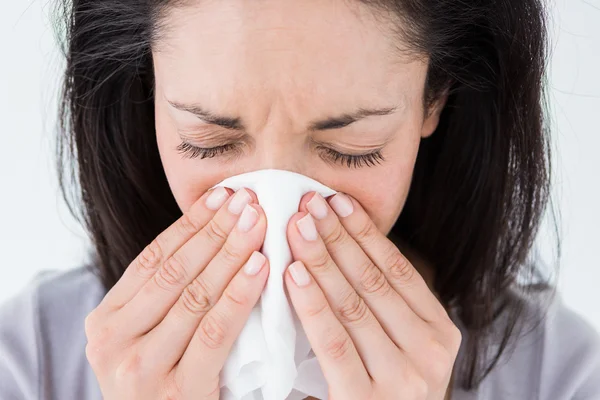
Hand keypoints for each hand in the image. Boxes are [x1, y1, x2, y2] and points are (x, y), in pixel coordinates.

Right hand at [84, 187, 269, 398]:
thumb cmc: (164, 383)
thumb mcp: (150, 337)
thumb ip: (168, 298)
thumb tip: (215, 233)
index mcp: (106, 320)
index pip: (154, 258)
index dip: (191, 223)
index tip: (224, 195)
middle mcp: (112, 342)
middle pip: (175, 271)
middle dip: (216, 231)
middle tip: (249, 200)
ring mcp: (141, 370)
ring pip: (195, 296)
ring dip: (231, 254)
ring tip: (258, 223)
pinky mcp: (177, 393)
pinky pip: (214, 332)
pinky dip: (239, 295)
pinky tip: (260, 267)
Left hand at [284, 192, 461, 399]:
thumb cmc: (385, 389)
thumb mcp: (397, 344)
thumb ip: (380, 305)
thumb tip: (340, 243)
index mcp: (440, 331)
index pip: (396, 268)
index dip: (363, 232)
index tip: (335, 201)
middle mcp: (431, 351)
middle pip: (373, 281)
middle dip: (337, 237)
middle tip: (307, 203)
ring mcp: (405, 379)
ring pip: (353, 305)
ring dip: (321, 260)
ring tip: (296, 227)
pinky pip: (334, 342)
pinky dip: (312, 304)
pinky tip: (293, 274)